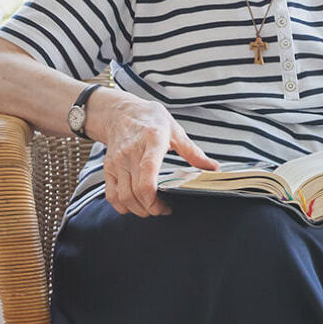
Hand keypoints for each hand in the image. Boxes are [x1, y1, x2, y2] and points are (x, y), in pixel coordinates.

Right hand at [89, 91, 219, 217]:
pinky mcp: (108, 167)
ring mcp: (117, 161)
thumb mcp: (176, 131)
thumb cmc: (151, 120)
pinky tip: (135, 206)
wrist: (121, 112)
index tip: (167, 206)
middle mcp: (131, 153)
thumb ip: (193, 152)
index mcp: (152, 141)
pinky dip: (121, 206)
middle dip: (150, 208)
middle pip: (135, 191)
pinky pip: (111, 194)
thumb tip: (213, 168)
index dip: (154, 196)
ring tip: (152, 209)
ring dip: (137, 210)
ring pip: (123, 196)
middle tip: (164, 211)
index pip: (148, 172)